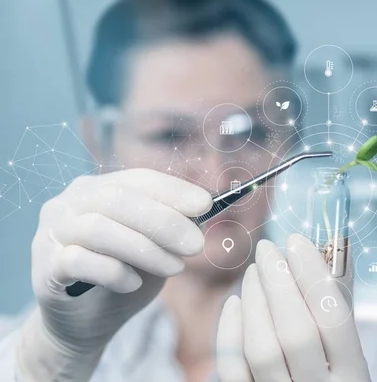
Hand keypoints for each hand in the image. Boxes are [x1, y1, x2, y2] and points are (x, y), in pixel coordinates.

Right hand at [17, 169, 210, 380]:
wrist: (85, 324)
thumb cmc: (123, 277)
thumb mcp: (156, 249)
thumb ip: (173, 227)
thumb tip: (203, 211)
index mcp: (97, 189)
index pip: (138, 179)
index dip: (173, 190)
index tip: (205, 204)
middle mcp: (68, 203)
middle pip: (118, 200)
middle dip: (164, 221)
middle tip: (196, 245)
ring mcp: (51, 233)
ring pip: (98, 228)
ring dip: (145, 249)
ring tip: (175, 268)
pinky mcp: (43, 267)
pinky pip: (78, 260)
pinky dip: (113, 272)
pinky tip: (133, 283)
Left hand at [216, 234, 369, 381]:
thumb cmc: (334, 381)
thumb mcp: (348, 355)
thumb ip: (339, 308)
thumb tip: (327, 251)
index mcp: (354, 377)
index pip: (335, 319)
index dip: (313, 275)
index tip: (297, 241)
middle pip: (296, 332)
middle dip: (279, 282)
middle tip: (268, 249)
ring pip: (261, 349)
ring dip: (255, 301)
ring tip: (253, 272)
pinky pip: (233, 369)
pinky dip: (230, 332)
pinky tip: (235, 303)